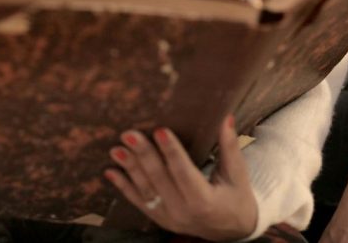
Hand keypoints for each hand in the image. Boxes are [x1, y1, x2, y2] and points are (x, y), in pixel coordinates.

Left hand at [105, 115, 258, 240]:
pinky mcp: (160, 219)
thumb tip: (225, 117)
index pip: (185, 172)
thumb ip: (230, 146)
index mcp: (205, 201)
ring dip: (130, 169)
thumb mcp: (238, 175)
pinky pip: (139, 203)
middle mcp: (184, 212)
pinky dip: (123, 187)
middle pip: (160, 180)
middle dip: (143, 155)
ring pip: (146, 191)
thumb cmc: (237, 198)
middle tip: (130, 134)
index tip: (160, 130)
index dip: (172, 152)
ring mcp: (170, 218)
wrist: (232, 231)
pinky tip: (110, 172)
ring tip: (116, 149)